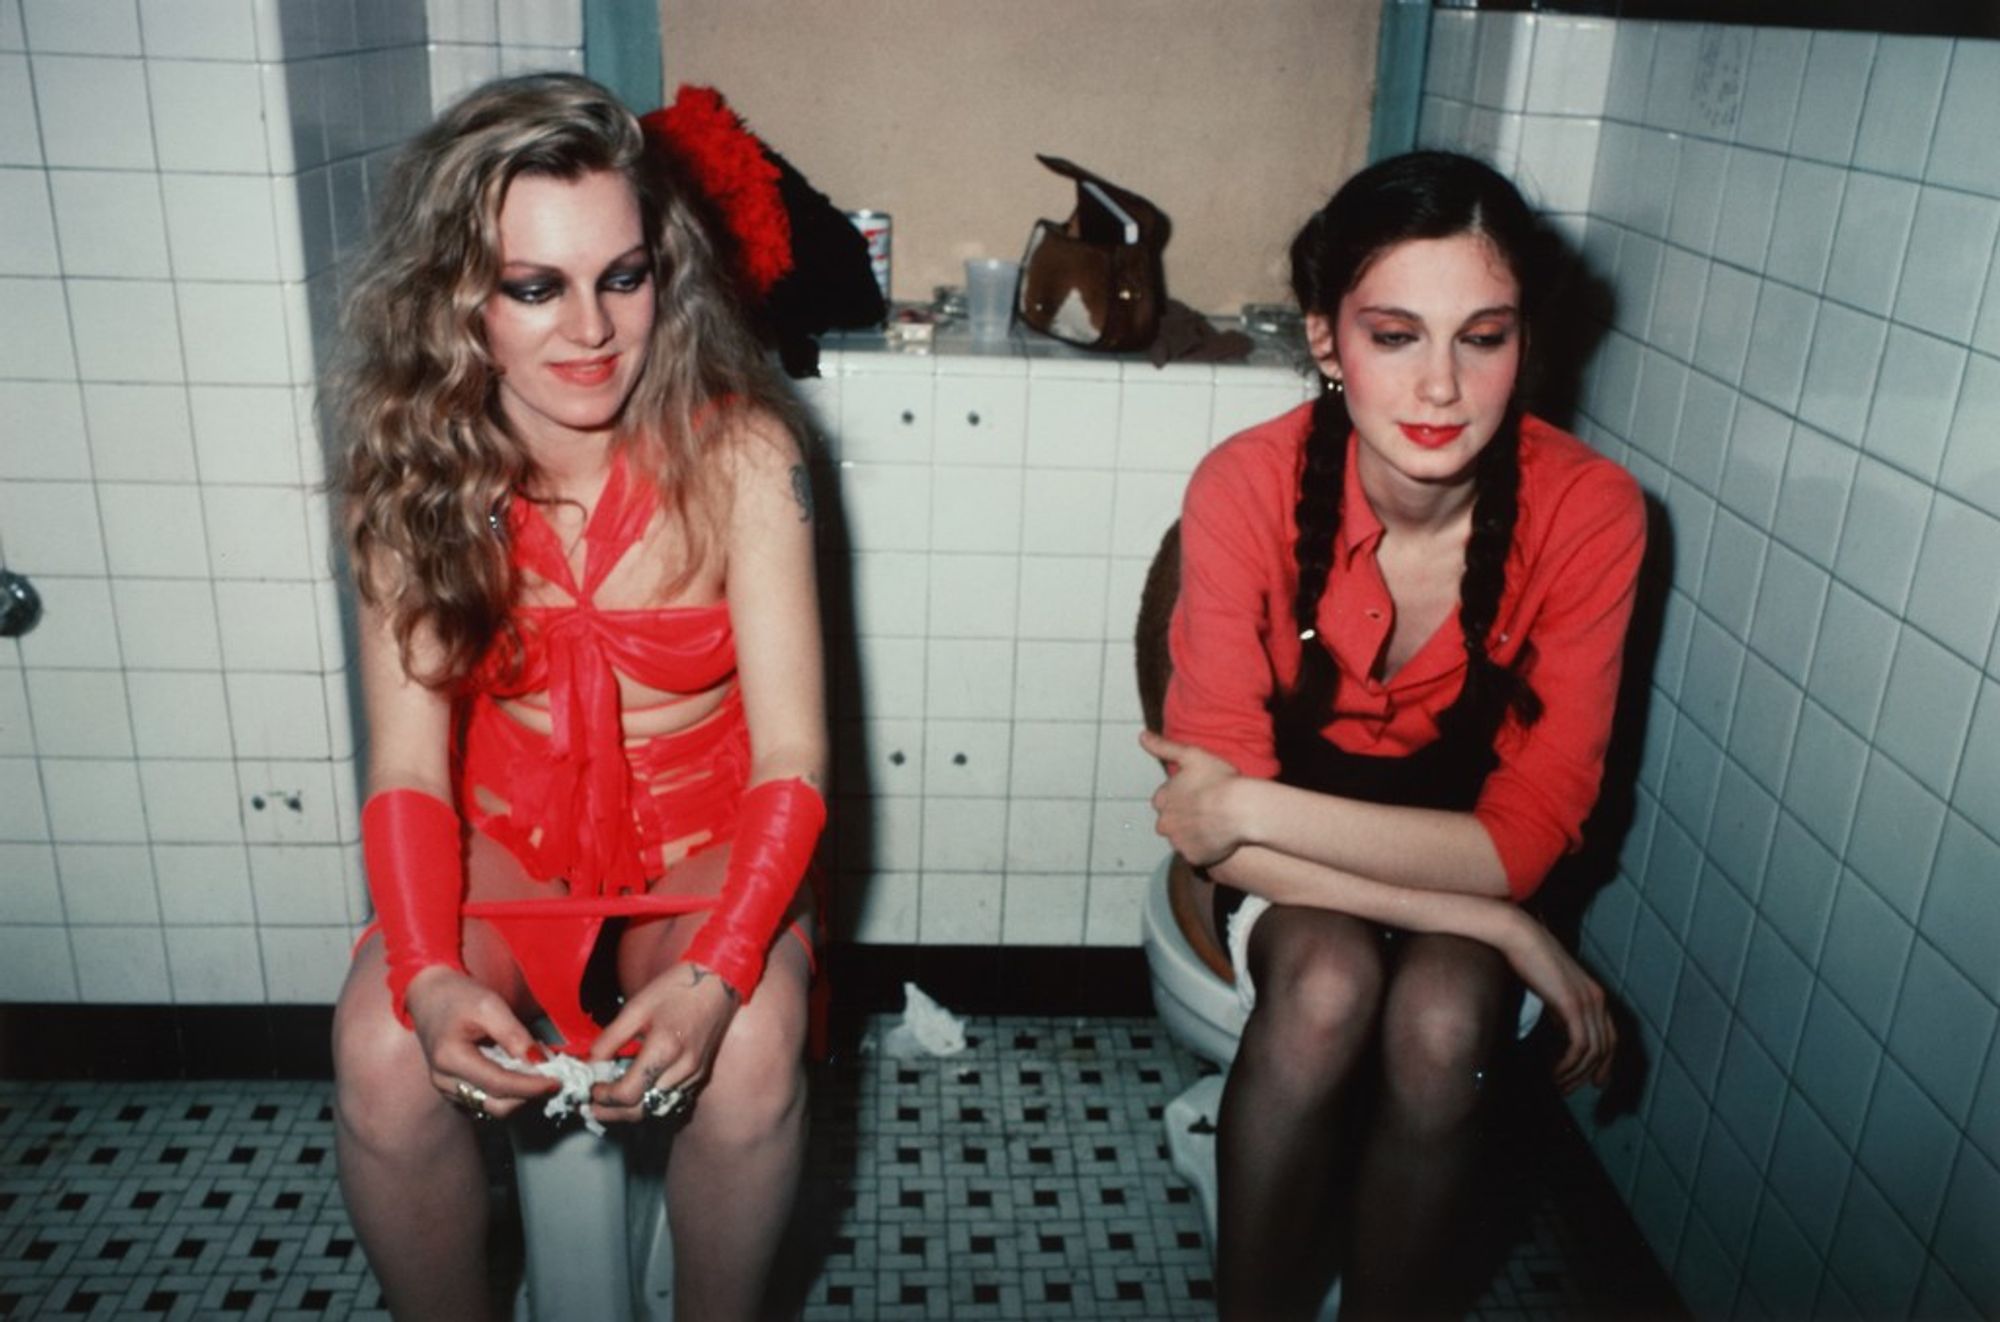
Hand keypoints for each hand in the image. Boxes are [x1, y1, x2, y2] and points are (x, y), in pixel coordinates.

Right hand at [404, 965, 558, 1118]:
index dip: (531, 1087)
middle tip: (554, 1080)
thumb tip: (539, 1062)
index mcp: (450, 1059)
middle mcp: (444, 1081)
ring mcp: (447, 1089)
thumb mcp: (490, 1005)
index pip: (499, 1084)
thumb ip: (514, 1035)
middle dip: (528, 1097)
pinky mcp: (454, 1091)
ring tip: (539, 1077)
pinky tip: (521, 1077)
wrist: (429, 996)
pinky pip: (486, 1101)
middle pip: (496, 1105)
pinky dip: (508, 1094)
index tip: (557, 1082)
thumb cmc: (458, 996)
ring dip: (520, 1097)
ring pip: (492, 1107)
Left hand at [587, 961, 738, 1122]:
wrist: (719, 983)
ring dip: (631, 1112)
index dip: (604, 1096)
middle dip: (613, 1112)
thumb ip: (610, 1038)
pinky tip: (638, 1094)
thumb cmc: (677, 989)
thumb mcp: (636, 1007)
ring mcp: (695, 1076)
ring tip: (610, 1104)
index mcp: (665, 1049)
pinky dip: (651, 1104)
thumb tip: (590, 1063)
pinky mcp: (701, 1076)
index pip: (628, 1092)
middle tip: (593, 1106)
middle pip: (642, 1110)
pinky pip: (672, 1101)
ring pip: (657, 1110)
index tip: (591, 1088)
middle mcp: (683, 1069)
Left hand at [1140, 730, 1246, 868]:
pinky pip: (1196, 854)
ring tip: (1216, 824)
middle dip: (1184, 817)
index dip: (1182, 796)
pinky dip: (1204, 849)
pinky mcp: (1193, 858)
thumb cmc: (1219, 780)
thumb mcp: (1191, 755)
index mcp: (1162, 800)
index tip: (1199, 793)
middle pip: (1171, 822)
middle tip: (1208, 811)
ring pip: (1182, 838)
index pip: (1164, 800)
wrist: (1241, 809)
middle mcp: (1164, 823)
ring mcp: (1178, 843)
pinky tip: (1219, 839)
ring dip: (1193, 833)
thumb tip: (1141, 736)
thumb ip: (1164, 747)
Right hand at [1497, 913, 1614, 1092]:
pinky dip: (1568, 1064)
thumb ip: (1562, 1010)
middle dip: (1591, 1074)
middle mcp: (1597, 1000)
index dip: (1606, 1064)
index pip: (1610, 1038)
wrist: (1520, 936)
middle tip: (1570, 1090)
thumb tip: (1562, 1033)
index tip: (1597, 1082)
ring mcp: (1587, 1002)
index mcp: (1594, 996)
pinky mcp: (1572, 1005)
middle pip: (1605, 1049)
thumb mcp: (1551, 990)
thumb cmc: (1529, 960)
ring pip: (1592, 1051)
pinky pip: (1579, 1046)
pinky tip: (1553, 1071)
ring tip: (1557, 1084)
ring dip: (1575, 1073)